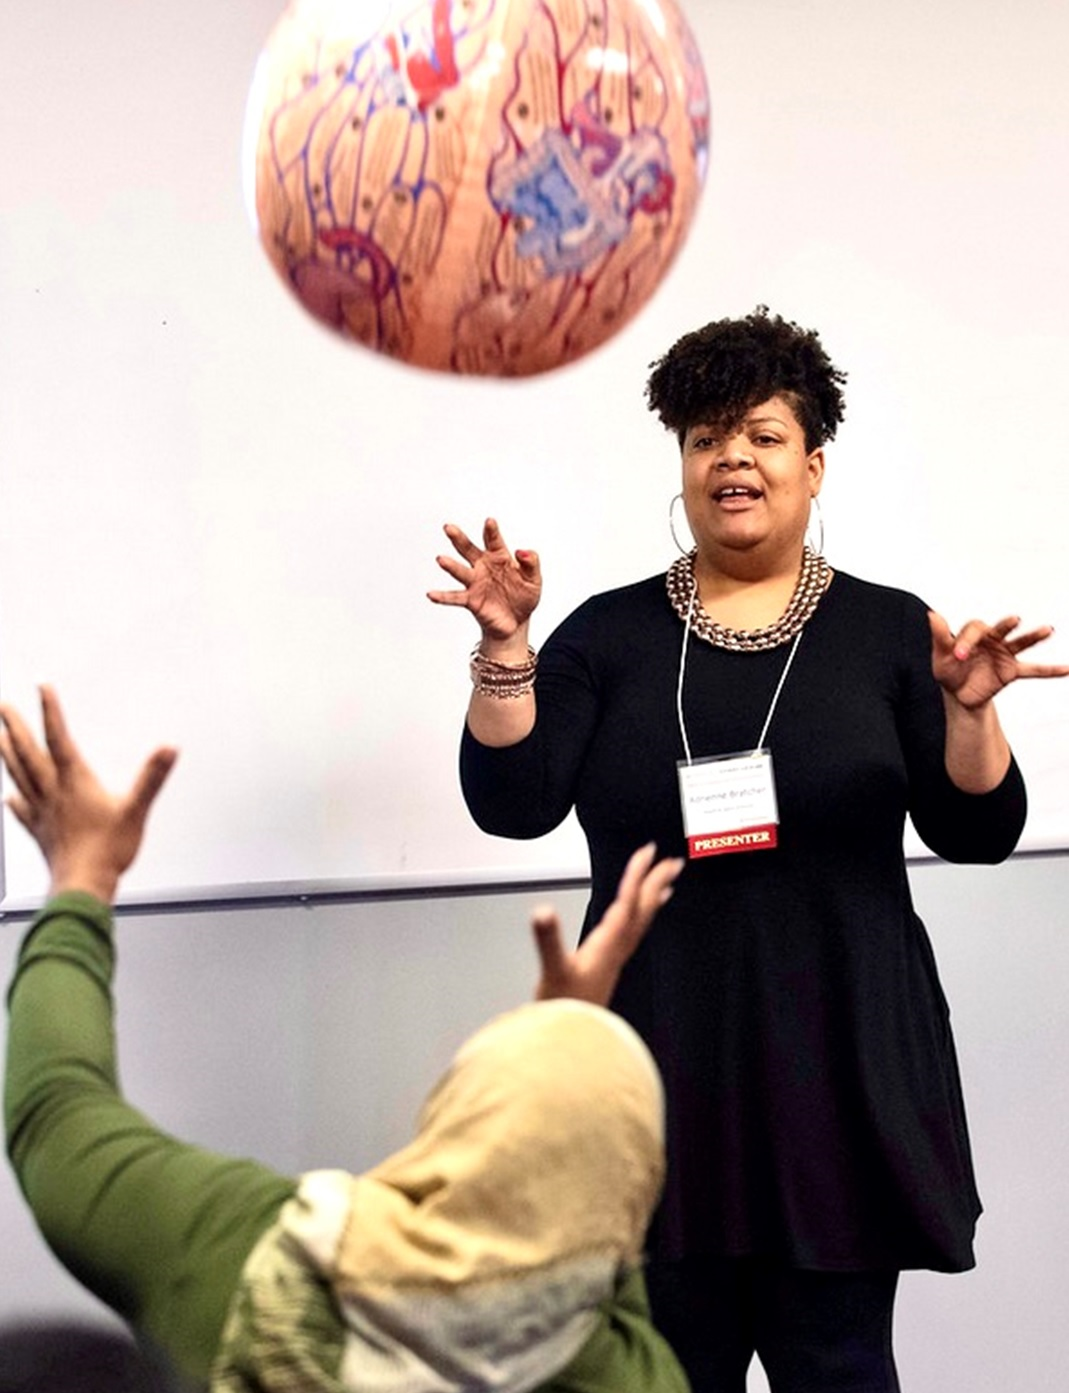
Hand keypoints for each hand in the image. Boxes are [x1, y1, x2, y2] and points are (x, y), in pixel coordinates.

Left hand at [0, 686, 176, 902]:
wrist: (83, 885)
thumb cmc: (107, 851)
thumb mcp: (136, 810)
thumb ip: (151, 778)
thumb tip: (168, 749)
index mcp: (74, 782)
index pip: (59, 738)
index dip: (50, 711)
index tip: (42, 687)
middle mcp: (52, 793)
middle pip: (27, 753)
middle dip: (13, 727)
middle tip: (1, 706)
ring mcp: (42, 813)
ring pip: (19, 776)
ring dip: (6, 754)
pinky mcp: (40, 833)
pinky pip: (22, 811)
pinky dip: (14, 800)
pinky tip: (8, 797)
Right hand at [428, 518, 541, 642]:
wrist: (517, 622)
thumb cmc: (524, 596)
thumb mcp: (534, 579)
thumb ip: (531, 563)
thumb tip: (522, 551)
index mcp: (499, 556)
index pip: (494, 540)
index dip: (491, 531)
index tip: (490, 522)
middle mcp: (483, 566)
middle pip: (468, 549)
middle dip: (459, 538)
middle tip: (449, 528)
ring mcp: (475, 582)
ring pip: (460, 571)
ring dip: (450, 566)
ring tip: (441, 559)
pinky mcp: (470, 600)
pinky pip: (454, 597)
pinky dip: (442, 596)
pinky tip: (431, 594)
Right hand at [531, 843, 683, 1005]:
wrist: (572, 1040)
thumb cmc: (563, 1008)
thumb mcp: (553, 970)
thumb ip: (548, 940)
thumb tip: (542, 911)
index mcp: (608, 943)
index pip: (627, 901)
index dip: (637, 874)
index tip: (648, 851)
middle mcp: (617, 948)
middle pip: (642, 909)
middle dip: (656, 882)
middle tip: (673, 861)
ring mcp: (615, 957)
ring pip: (641, 921)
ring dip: (652, 899)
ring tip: (665, 885)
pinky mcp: (609, 965)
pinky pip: (632, 934)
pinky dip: (639, 919)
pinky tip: (635, 919)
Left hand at [929, 612, 1068, 709]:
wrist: (958, 694)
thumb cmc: (948, 671)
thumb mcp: (939, 656)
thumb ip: (939, 636)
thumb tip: (931, 614)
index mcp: (973, 633)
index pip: (974, 630)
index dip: (966, 642)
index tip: (958, 655)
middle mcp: (992, 640)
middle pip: (1001, 628)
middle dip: (1005, 626)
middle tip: (1014, 620)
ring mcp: (1004, 654)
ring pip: (1021, 643)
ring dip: (1034, 636)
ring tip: (1048, 630)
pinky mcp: (1012, 671)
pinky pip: (1033, 670)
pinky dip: (1050, 670)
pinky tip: (1067, 669)